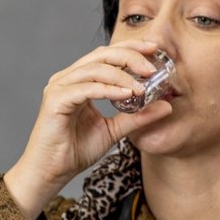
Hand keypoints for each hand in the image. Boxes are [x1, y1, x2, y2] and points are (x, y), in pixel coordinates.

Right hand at [3, 40, 172, 219]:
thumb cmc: (76, 150)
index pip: (107, 55)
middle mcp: (68, 79)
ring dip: (122, 75)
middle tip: (152, 68)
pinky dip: (108, 89)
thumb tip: (167, 106)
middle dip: (130, 57)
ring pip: (95, 69)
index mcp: (80, 81)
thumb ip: (138, 117)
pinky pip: (86, 88)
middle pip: (102, 55)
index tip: (155, 50)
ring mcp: (59, 88)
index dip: (131, 48)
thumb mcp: (115, 130)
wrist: (52, 172)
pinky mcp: (55, 101)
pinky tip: (126, 95)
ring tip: (142, 88)